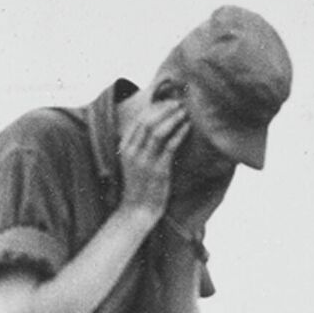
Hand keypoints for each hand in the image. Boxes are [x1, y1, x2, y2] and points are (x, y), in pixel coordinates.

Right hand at [118, 98, 189, 221]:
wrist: (137, 210)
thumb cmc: (139, 186)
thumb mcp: (133, 163)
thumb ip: (139, 146)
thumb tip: (154, 128)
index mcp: (125, 148)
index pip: (139, 120)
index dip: (155, 108)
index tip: (168, 102)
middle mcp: (133, 152)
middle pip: (148, 121)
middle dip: (165, 109)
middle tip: (179, 103)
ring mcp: (144, 161)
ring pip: (158, 131)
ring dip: (173, 118)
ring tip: (185, 112)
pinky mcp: (158, 170)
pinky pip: (170, 146)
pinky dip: (180, 133)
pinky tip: (188, 127)